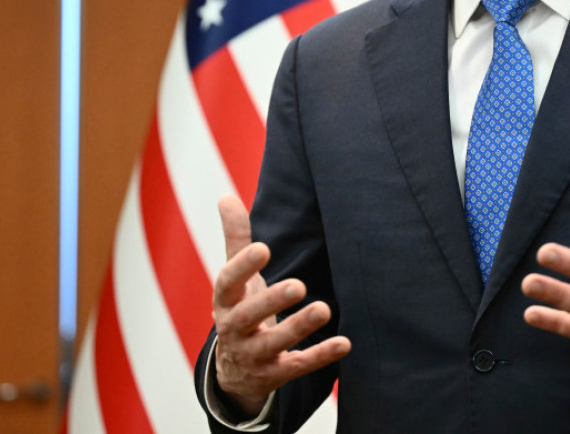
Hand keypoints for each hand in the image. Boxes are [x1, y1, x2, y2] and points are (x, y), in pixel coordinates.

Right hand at [213, 195, 350, 416]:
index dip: (243, 267)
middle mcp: (234, 330)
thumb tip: (225, 195)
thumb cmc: (241, 306)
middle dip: (272, 301)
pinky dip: (321, 356)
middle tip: (298, 285)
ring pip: (275, 343)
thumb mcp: (234, 276)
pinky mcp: (276, 374)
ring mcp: (254, 355)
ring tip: (323, 309)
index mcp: (225, 301)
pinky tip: (345, 343)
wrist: (235, 370)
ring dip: (299, 327)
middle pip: (248, 316)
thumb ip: (235, 238)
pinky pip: (298, 366)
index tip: (263, 248)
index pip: (227, 283)